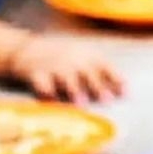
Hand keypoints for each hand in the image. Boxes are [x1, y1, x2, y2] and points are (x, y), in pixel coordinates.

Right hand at [6, 34, 123, 103]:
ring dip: (74, 90)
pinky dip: (46, 92)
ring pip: (66, 78)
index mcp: (85, 55)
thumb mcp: (81, 57)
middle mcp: (71, 60)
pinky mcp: (36, 74)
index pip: (104, 65)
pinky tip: (51, 100)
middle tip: (107, 100)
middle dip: (97, 86)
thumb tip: (126, 91)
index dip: (116, 78)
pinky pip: (42, 83)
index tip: (126, 93)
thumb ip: (100, 73)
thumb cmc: (60, 58)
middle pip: (87, 73)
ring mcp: (53, 66)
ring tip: (82, 104)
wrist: (26, 49)